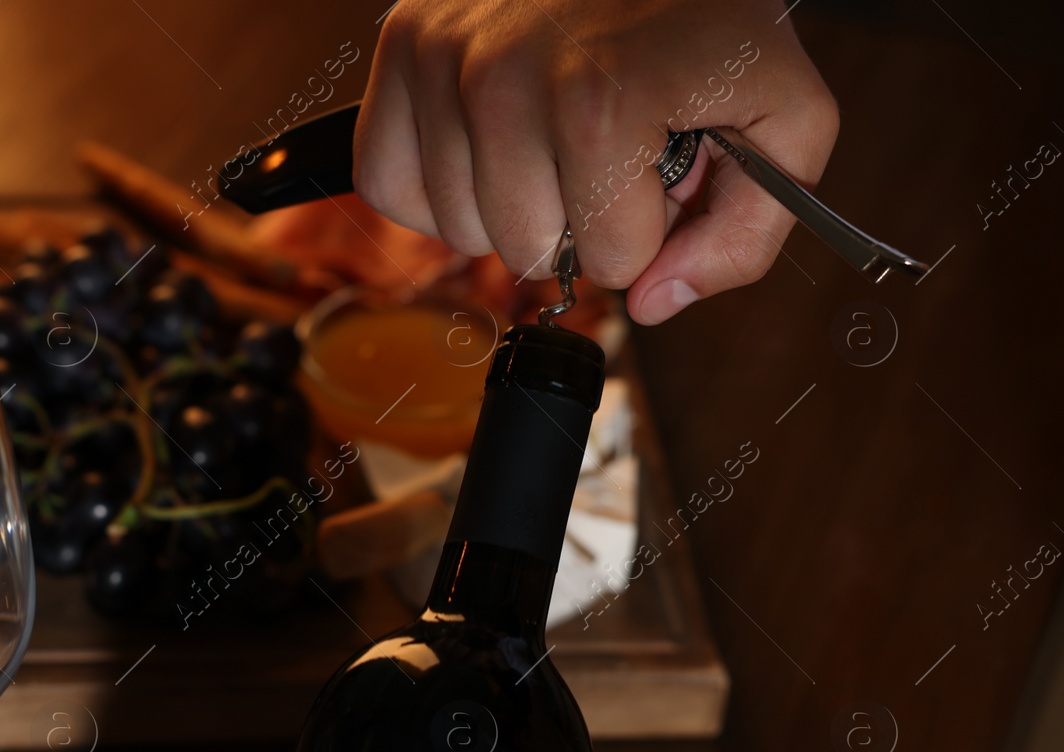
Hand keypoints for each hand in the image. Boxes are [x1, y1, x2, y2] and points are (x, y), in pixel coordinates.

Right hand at [356, 0, 839, 323]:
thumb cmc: (703, 16)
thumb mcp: (781, 114)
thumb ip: (744, 233)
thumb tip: (655, 302)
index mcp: (604, 103)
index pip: (611, 263)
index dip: (647, 226)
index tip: (656, 162)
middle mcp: (505, 81)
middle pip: (527, 253)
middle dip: (575, 220)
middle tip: (603, 148)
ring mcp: (443, 61)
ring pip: (459, 230)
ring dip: (509, 203)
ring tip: (549, 133)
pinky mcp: (401, 49)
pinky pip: (390, 186)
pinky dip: (437, 186)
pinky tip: (486, 143)